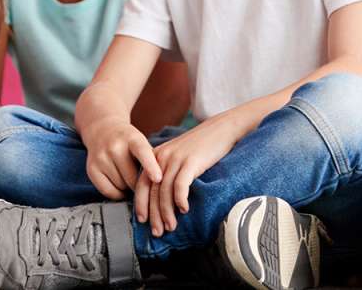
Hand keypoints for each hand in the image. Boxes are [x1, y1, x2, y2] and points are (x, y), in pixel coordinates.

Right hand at [84, 119, 160, 200]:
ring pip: (121, 187)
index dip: (151, 166)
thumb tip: (158, 183)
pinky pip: (108, 191)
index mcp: (132, 138)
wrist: (103, 130)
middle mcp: (115, 147)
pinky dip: (117, 193)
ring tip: (128, 176)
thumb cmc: (129, 141)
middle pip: (132, 178)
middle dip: (139, 183)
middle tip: (141, 178)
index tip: (158, 178)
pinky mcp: (91, 169)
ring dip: (127, 188)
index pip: (143, 152)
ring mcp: (101, 158)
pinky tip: (120, 185)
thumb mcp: (142, 142)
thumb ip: (152, 159)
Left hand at [138, 120, 238, 236]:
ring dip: (167, 212)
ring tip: (171, 226)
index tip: (143, 221)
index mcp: (155, 156)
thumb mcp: (178, 156)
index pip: (141, 185)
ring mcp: (176, 158)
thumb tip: (161, 199)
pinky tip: (185, 210)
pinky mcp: (190, 161)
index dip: (141, 205)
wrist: (221, 129)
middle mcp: (162, 157)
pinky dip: (180, 200)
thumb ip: (166, 171)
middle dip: (154, 214)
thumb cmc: (201, 146)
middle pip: (153, 191)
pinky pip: (180, 185)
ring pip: (165, 191)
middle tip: (158, 232)